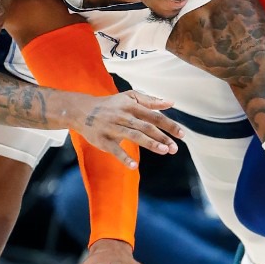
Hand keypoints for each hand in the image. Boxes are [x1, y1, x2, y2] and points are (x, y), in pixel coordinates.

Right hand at [69, 91, 183, 165]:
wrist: (82, 110)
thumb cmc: (111, 105)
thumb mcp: (130, 97)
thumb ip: (150, 101)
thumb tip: (171, 103)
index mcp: (132, 106)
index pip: (154, 116)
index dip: (169, 125)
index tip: (182, 135)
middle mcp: (123, 116)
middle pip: (146, 127)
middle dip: (162, 137)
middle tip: (175, 148)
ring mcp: (113, 128)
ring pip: (134, 136)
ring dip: (150, 144)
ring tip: (164, 151)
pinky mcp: (103, 140)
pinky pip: (114, 150)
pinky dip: (124, 158)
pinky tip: (134, 166)